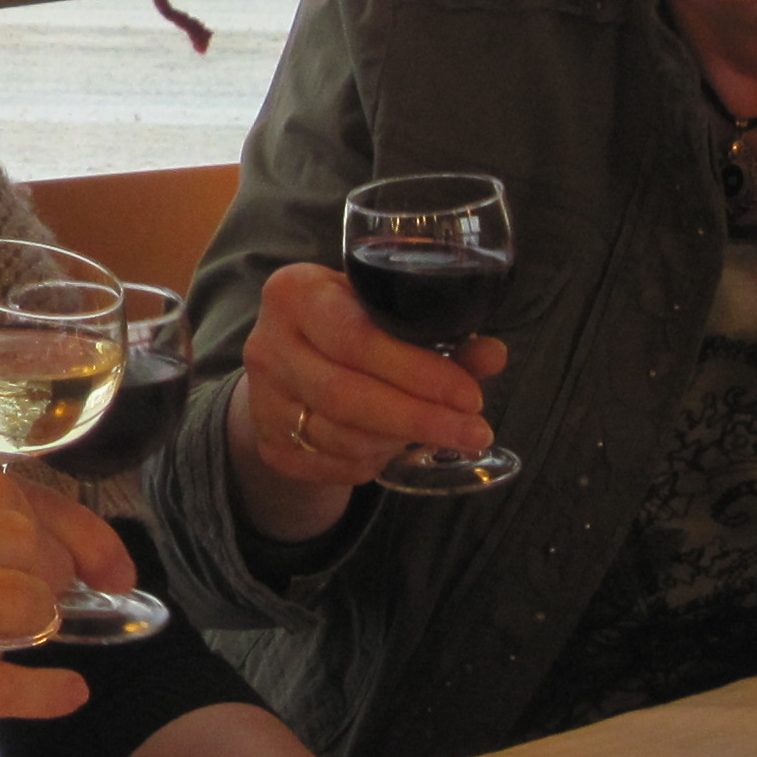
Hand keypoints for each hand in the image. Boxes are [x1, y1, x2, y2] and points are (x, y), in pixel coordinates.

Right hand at [223, 259, 506, 533]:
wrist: (285, 363)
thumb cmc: (346, 327)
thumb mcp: (384, 312)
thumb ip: (438, 332)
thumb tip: (493, 355)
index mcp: (296, 293)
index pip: (356, 338)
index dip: (417, 372)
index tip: (469, 395)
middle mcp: (268, 344)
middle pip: (347, 394)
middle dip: (420, 418)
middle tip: (474, 431)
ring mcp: (263, 399)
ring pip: (342, 435)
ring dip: (401, 441)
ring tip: (440, 433)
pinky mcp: (270, 443)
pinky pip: (332, 463)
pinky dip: (375, 461)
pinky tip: (398, 447)